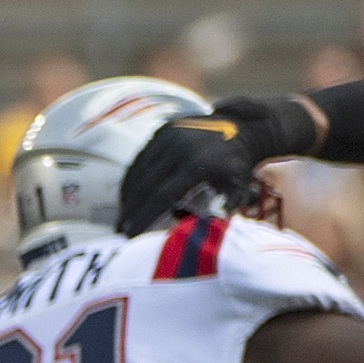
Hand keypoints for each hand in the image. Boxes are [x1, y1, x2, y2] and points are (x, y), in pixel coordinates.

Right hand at [117, 96, 312, 235]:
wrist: (244, 127)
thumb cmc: (237, 167)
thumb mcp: (236, 187)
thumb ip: (222, 209)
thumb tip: (208, 230)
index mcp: (196, 164)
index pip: (161, 196)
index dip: (143, 218)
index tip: (130, 235)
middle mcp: (179, 148)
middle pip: (144, 186)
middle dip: (130, 210)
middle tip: (119, 230)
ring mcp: (169, 136)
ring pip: (138, 172)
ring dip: (127, 196)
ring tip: (122, 216)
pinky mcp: (164, 130)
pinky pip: (141, 159)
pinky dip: (132, 179)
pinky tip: (128, 196)